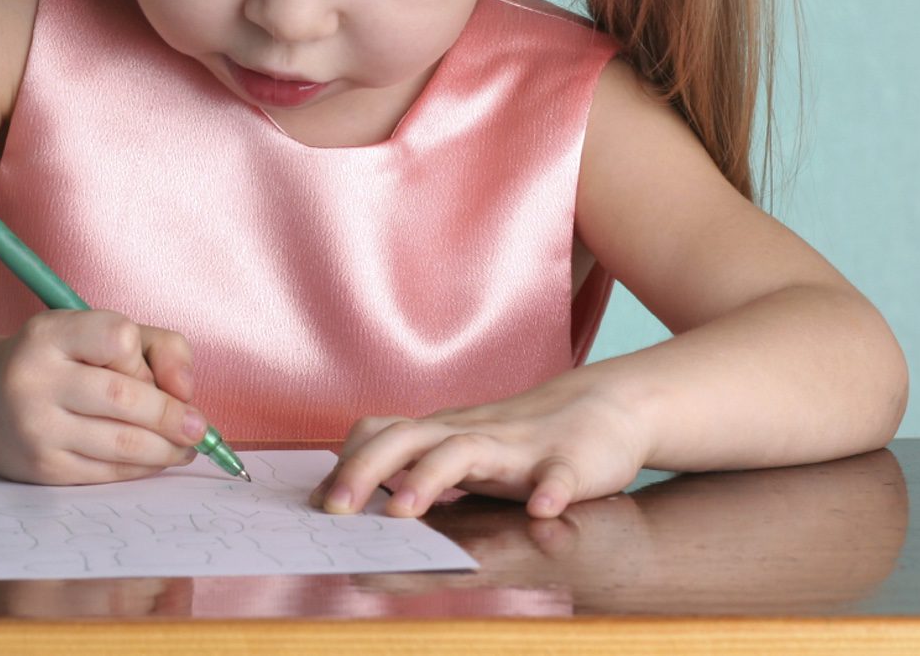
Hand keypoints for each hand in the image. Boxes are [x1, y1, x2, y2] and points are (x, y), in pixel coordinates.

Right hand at [0, 308, 207, 484]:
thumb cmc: (62, 362)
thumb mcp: (100, 333)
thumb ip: (159, 347)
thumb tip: (186, 392)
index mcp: (49, 334)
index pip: (118, 337)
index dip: (143, 358)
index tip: (147, 370)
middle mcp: (35, 379)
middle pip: (125, 397)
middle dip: (172, 415)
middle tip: (198, 428)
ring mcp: (36, 428)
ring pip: (123, 443)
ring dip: (167, 448)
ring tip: (185, 446)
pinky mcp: (43, 468)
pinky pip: (108, 472)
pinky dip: (143, 468)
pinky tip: (156, 459)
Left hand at [306, 367, 651, 519]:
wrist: (607, 409)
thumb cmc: (525, 438)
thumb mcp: (463, 447)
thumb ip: (417, 464)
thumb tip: (352, 493)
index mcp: (445, 433)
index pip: (383, 435)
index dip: (347, 463)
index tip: (313, 499)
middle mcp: (473, 434)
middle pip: (408, 439)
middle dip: (367, 471)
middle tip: (334, 509)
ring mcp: (520, 447)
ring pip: (469, 452)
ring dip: (432, 476)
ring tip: (405, 509)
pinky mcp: (571, 462)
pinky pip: (559, 475)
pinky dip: (550, 491)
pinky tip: (542, 510)